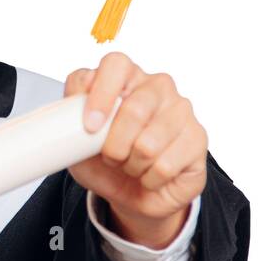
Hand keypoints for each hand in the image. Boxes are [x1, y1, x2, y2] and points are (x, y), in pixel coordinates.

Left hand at [64, 53, 206, 247]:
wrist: (136, 195)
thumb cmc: (106, 163)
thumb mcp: (76, 147)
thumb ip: (68, 128)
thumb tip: (63, 121)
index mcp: (125, 78)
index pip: (115, 64)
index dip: (100, 93)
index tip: (90, 125)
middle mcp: (156, 86)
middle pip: (134, 108)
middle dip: (114, 146)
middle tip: (110, 158)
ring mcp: (181, 110)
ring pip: (149, 143)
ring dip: (131, 166)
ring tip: (131, 166)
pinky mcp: (197, 137)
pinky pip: (165, 165)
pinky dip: (149, 180)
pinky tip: (150, 176)